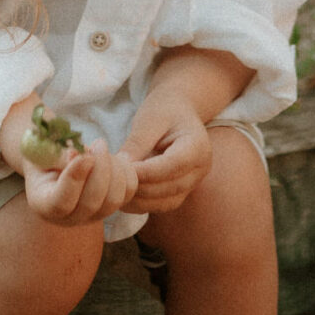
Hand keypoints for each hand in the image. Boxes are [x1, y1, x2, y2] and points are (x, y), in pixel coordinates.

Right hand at [23, 137, 139, 226]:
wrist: (57, 163)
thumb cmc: (46, 154)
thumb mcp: (44, 152)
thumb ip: (57, 156)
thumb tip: (74, 156)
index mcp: (45, 204)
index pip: (62, 202)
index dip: (75, 179)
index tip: (85, 155)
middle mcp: (70, 217)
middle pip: (92, 203)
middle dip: (101, 169)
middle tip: (98, 143)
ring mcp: (93, 216)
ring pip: (114, 199)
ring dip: (114, 169)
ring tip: (103, 149)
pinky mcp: (112, 206)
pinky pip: (128, 192)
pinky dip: (127, 171)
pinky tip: (116, 157)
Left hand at [121, 86, 212, 214]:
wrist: (178, 110)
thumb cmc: (165, 109)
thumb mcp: (150, 119)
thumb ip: (137, 143)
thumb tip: (121, 168)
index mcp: (199, 146)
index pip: (174, 165)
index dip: (148, 171)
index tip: (124, 170)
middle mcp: (200, 169)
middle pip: (170, 187)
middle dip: (141, 187)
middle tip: (114, 182)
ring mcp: (192, 183)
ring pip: (166, 202)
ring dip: (139, 200)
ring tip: (115, 189)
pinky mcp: (180, 192)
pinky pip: (161, 204)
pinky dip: (141, 203)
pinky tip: (122, 195)